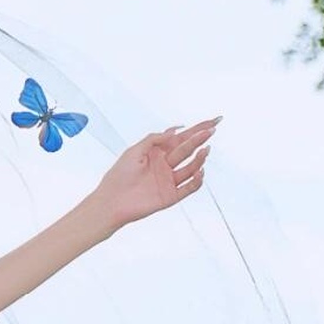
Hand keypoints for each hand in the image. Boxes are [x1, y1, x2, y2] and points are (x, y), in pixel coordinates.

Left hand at [90, 119, 217, 231]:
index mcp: (157, 153)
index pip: (179, 138)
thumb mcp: (133, 151)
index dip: (196, 129)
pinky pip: (189, 188)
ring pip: (190, 168)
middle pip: (187, 150)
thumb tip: (173, 131)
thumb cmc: (118, 176)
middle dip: (199, 139)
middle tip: (211, 131)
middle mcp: (165, 165)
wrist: (111, 201)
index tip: (211, 121)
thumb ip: (153, 139)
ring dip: (199, 159)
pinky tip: (200, 171)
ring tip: (205, 149)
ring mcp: (169, 180)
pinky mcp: (171, 196)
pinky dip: (196, 181)